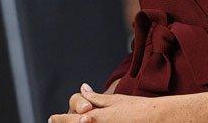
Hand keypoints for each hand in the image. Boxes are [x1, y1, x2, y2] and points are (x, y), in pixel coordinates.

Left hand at [49, 85, 173, 121]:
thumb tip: (83, 87)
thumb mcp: (114, 101)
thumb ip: (96, 97)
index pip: (72, 119)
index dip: (60, 119)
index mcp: (95, 117)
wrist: (156, 118)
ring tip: (75, 120)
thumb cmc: (136, 108)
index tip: (52, 118)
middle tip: (55, 120)